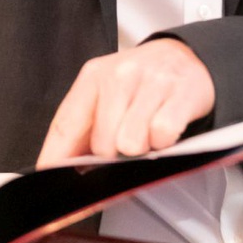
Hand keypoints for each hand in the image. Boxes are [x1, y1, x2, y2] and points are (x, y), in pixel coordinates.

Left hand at [36, 39, 215, 167]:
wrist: (186, 56)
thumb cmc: (140, 83)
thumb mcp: (105, 95)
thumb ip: (82, 129)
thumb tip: (60, 169)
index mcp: (93, 77)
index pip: (65, 127)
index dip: (57, 163)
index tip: (56, 186)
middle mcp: (120, 75)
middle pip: (102, 145)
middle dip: (114, 153)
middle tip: (127, 138)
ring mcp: (151, 82)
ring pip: (131, 143)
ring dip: (142, 147)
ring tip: (147, 130)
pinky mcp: (180, 92)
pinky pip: (161, 135)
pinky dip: (164, 141)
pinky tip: (165, 126)